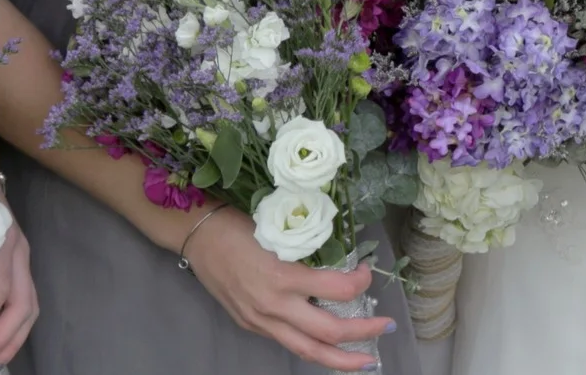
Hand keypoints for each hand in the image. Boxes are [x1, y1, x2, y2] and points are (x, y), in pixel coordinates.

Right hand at [180, 205, 394, 370]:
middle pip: (330, 332)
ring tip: (366, 360)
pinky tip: (329, 346)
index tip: (367, 271)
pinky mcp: (252, 326)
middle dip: (364, 332)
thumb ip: (308, 254)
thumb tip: (341, 262)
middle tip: (387, 327)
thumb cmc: (239, 224)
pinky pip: (290, 343)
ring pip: (309, 351)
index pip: (338, 289)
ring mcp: (261, 320)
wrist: (198, 235)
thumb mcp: (279, 233)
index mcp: (284, 276)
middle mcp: (274, 305)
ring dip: (342, 359)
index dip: (361, 282)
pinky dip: (314, 348)